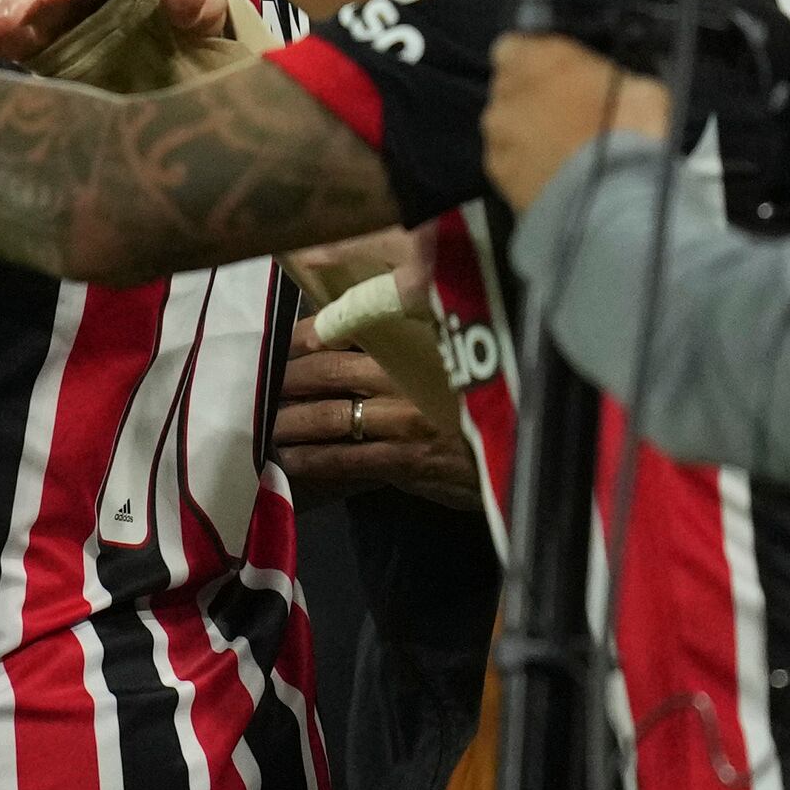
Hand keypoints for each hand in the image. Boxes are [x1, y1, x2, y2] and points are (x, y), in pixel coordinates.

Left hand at [273, 325, 479, 509]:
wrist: (529, 450)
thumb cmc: (491, 401)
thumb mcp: (460, 357)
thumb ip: (418, 345)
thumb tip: (365, 337)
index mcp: (418, 342)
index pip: (352, 328)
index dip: (310, 334)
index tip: (285, 341)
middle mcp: (407, 376)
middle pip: (330, 370)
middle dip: (289, 378)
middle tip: (261, 384)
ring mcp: (405, 420)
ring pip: (330, 416)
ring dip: (291, 421)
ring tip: (266, 424)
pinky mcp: (406, 460)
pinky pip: (347, 459)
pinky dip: (313, 459)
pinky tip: (290, 461)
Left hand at [484, 33, 666, 213]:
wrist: (610, 199)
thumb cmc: (629, 133)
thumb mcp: (638, 86)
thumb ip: (602, 76)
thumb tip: (607, 83)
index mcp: (536, 58)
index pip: (514, 45)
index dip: (534, 60)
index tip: (556, 74)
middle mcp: (506, 92)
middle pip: (510, 89)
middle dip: (532, 98)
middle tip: (566, 116)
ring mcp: (496, 135)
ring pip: (505, 127)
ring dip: (526, 133)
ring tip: (562, 152)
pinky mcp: (496, 173)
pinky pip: (508, 161)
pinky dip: (524, 165)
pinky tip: (553, 176)